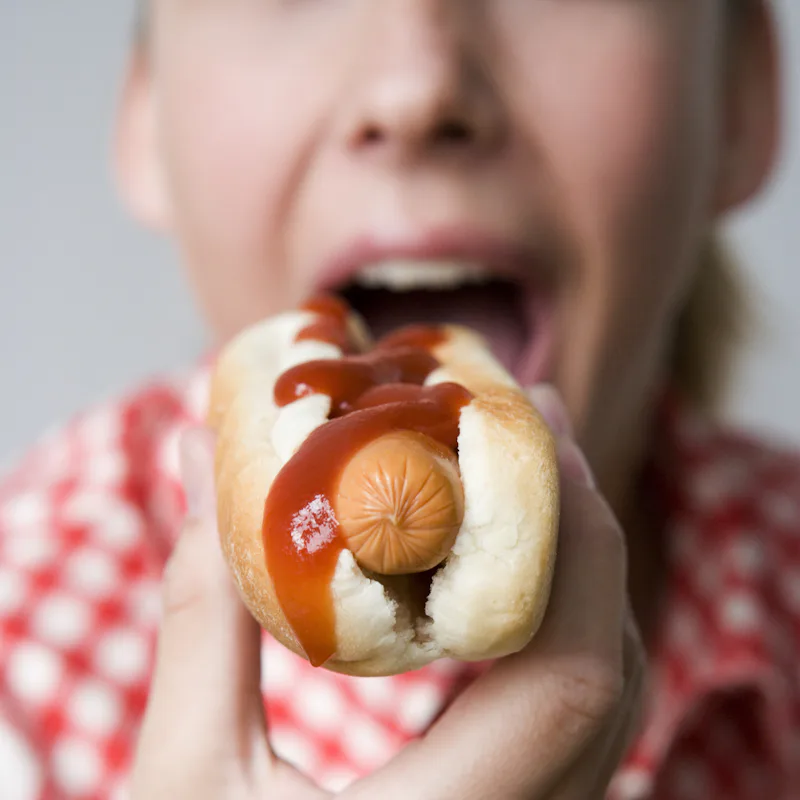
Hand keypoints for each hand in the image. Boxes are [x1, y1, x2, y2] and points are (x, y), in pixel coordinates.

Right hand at [130, 387, 643, 799]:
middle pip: (611, 671)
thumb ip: (203, 613)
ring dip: (579, 577)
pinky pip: (571, 721)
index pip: (579, 676)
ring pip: (603, 698)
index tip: (546, 432)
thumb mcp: (183, 780)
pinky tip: (503, 576)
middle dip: (585, 532)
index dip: (581, 541)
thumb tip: (195, 459)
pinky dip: (555, 629)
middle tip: (537, 426)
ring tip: (525, 480)